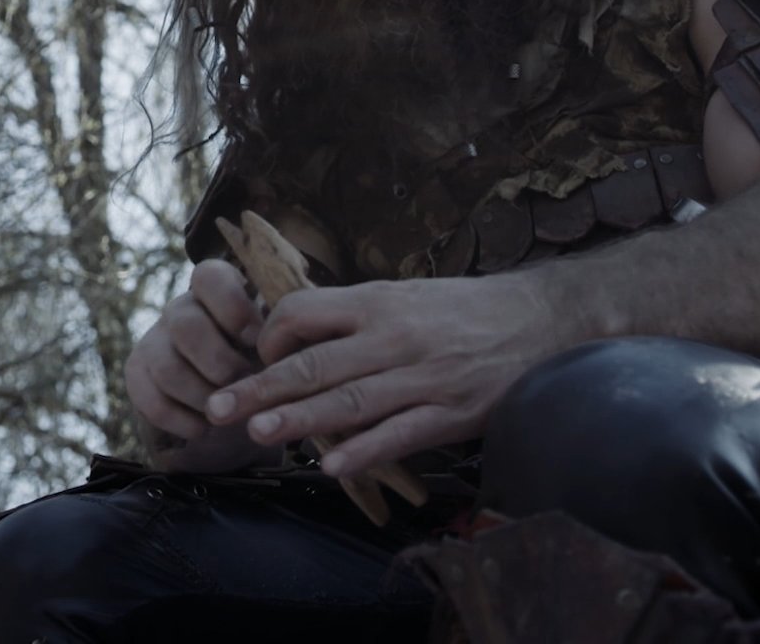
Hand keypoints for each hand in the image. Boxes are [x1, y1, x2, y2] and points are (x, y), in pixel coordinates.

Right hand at [125, 259, 279, 471]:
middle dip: (220, 363)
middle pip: (185, 323)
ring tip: (228, 411)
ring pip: (168, 367)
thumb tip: (296, 330)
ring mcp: (155, 341)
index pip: (210, 276)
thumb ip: (286, 329)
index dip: (232, 307)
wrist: (231, 402)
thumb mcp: (280, 339)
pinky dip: (182, 421)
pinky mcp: (138, 374)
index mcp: (217, 291)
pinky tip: (205, 428)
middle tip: (246, 385)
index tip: (256, 340)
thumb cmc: (264, 361)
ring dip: (204, 397)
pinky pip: (151, 399)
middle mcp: (180, 309)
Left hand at [206, 272, 578, 475]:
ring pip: (349, 401)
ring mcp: (423, 377)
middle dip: (260, 388)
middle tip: (217, 408)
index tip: (252, 359)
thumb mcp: (405, 294)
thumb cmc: (463, 310)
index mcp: (378, 302)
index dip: (270, 337)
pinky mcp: (451, 413)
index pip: (303, 314)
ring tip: (258, 435)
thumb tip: (294, 331)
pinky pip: (399, 435)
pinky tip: (330, 465)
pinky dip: (363, 451)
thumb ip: (354, 315)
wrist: (542, 319)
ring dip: (299, 420)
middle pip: (314, 363)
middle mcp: (394, 337)